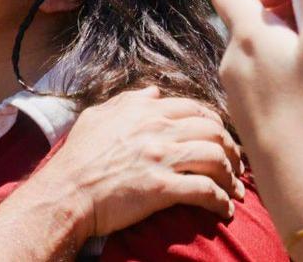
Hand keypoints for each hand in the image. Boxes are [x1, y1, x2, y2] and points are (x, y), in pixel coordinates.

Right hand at [26, 87, 242, 243]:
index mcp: (145, 110)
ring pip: (215, 157)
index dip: (215, 123)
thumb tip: (153, 92)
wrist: (66, 192)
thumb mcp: (98, 117)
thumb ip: (128, 101)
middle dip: (231, 148)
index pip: (195, 108)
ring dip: (231, 174)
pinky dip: (221, 200)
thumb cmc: (78, 157)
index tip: (222, 137)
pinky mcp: (162, 188)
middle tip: (237, 164)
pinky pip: (205, 190)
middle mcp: (158, 129)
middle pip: (213, 129)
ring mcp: (161, 158)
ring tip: (235, 189)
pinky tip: (225, 210)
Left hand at [213, 0, 302, 217]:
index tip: (302, 0)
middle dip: (291, 22)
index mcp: (246, 37)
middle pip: (253, 23)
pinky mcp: (252, 125)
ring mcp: (239, 98)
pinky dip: (292, 87)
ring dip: (295, 55)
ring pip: (264, 58)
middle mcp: (233, 64)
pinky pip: (269, 89)